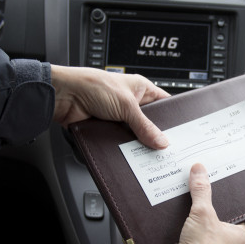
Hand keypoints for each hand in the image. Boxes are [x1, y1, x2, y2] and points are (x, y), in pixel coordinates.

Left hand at [49, 65, 169, 148]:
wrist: (64, 95)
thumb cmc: (93, 85)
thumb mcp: (126, 105)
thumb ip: (145, 126)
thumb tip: (162, 141)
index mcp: (140, 89)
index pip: (163, 104)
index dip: (172, 117)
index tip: (180, 134)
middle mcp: (130, 103)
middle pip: (149, 124)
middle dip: (154, 136)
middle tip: (165, 151)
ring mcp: (117, 117)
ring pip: (134, 136)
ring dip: (136, 144)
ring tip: (148, 158)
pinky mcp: (106, 129)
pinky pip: (118, 143)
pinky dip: (121, 149)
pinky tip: (128, 157)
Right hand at [157, 164, 244, 243]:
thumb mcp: (203, 214)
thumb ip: (201, 191)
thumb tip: (200, 172)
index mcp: (239, 237)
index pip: (235, 210)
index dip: (224, 196)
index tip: (214, 182)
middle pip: (215, 216)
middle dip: (204, 204)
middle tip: (198, 187)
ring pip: (199, 226)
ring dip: (191, 216)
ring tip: (184, 199)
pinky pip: (187, 234)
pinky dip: (180, 226)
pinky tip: (174, 215)